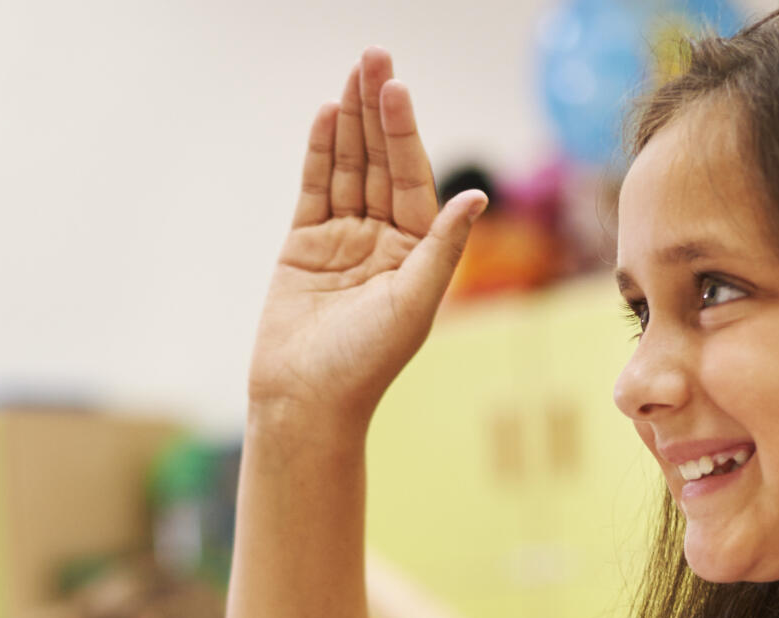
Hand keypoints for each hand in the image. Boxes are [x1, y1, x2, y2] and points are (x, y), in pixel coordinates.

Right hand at [248, 50, 487, 429]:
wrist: (305, 401)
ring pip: (347, 167)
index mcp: (416, 251)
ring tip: (350, 73)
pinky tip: (324, 116)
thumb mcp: (414, 303)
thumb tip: (475, 197)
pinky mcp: (304, 246)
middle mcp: (383, 239)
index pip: (411, 177)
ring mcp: (342, 239)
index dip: (403, 131)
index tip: (395, 87)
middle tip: (373, 55)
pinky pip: (314, 189)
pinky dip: (319, 153)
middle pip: (380, 160)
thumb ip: (441, 247)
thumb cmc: (365, 363)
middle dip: (376, 109)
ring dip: (349, 121)